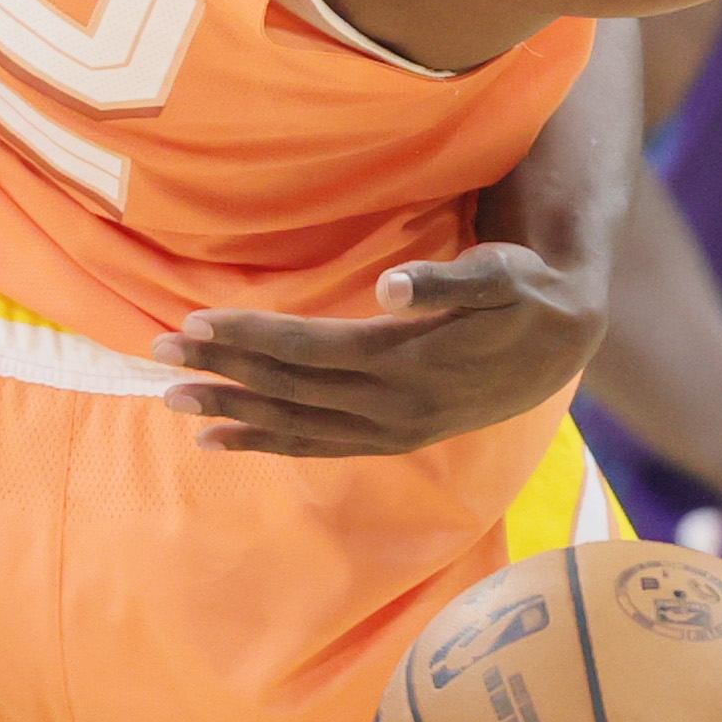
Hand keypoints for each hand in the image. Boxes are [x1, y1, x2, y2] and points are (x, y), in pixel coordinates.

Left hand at [150, 243, 604, 456]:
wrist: (566, 342)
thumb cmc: (527, 293)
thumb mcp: (500, 274)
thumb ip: (445, 282)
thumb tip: (392, 286)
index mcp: (405, 361)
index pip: (307, 350)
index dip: (249, 338)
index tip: (193, 322)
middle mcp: (390, 404)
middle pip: (288, 390)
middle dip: (221, 372)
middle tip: (155, 356)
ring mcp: (390, 428)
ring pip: (296, 425)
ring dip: (233, 413)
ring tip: (174, 404)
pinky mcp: (393, 437)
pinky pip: (317, 447)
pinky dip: (268, 444)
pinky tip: (224, 440)